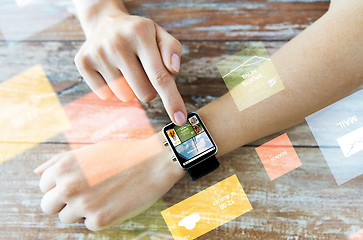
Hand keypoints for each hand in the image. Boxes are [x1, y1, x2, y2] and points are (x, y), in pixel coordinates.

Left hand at [34, 135, 184, 230]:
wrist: (154, 162)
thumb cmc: (122, 155)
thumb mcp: (88, 151)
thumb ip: (59, 161)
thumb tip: (37, 172)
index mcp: (64, 167)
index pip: (44, 186)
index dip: (60, 185)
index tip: (78, 182)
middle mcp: (68, 186)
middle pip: (48, 206)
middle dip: (63, 202)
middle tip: (86, 194)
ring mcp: (83, 205)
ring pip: (66, 218)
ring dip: (81, 210)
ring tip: (102, 196)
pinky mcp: (100, 220)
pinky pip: (89, 225)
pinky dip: (100, 217)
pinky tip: (114, 202)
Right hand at [74, 10, 186, 125]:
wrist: (105, 23)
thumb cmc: (138, 34)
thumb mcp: (159, 34)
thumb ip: (172, 49)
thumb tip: (173, 70)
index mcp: (140, 33)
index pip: (160, 76)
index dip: (172, 100)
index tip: (180, 120)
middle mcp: (117, 42)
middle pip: (145, 92)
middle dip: (149, 89)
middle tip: (142, 70)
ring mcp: (98, 53)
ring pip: (125, 96)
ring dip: (130, 89)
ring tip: (125, 68)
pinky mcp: (83, 63)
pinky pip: (106, 95)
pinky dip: (113, 89)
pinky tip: (111, 70)